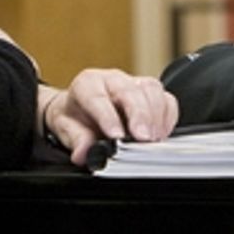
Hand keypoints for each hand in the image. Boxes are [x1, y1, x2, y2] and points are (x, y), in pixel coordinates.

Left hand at [39, 69, 178, 165]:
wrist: (81, 110)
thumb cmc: (75, 116)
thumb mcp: (65, 128)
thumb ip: (76, 140)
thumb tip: (84, 153)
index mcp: (88, 84)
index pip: (97, 97)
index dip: (108, 117)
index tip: (115, 136)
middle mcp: (113, 80)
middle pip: (130, 91)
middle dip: (139, 115)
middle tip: (143, 138)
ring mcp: (135, 84)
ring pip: (152, 90)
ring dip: (155, 117)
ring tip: (152, 139)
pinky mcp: (151, 93)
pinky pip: (167, 99)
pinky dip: (167, 118)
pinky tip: (160, 134)